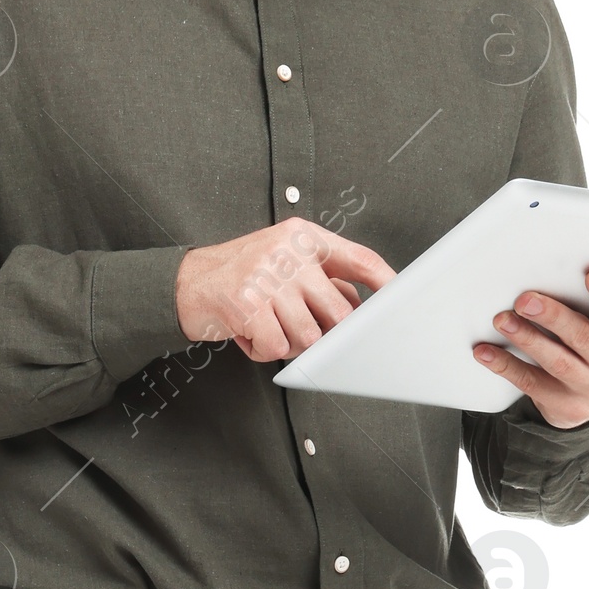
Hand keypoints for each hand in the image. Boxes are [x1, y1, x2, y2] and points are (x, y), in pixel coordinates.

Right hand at [176, 217, 394, 362]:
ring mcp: (268, 277)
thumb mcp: (285, 261)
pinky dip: (263, 351)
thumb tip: (363, 308)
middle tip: (303, 330)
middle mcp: (289, 252)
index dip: (387, 284)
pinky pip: (276, 348)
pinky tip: (249, 333)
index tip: (403, 302)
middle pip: (340, 312)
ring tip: (269, 328)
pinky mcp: (247, 305)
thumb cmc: (243, 275)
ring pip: (309, 336)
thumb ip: (323, 278)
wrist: (186, 282)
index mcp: (304, 237)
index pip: (360, 259)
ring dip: (290, 344)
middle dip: (329, 334)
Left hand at [472, 263, 588, 423]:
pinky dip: (505, 364)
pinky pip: (530, 382)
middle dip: (553, 316)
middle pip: (583, 338)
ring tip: (503, 320)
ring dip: (526, 338)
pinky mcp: (565, 406)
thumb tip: (561, 272)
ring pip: (555, 361)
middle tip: (525, 300)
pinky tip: (487, 351)